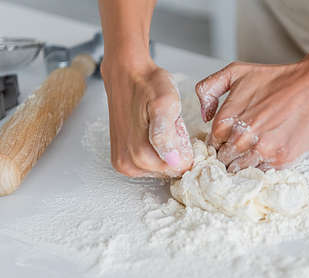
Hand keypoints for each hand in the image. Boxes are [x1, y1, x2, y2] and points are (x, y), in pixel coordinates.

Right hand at [101, 56, 192, 177]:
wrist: (127, 74)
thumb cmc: (149, 85)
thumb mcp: (165, 103)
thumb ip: (166, 132)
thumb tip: (171, 159)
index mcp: (141, 154)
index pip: (180, 169)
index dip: (188, 151)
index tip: (182, 131)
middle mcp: (128, 164)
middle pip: (170, 171)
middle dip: (177, 152)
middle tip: (172, 127)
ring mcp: (123, 164)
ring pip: (160, 170)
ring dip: (166, 152)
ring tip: (163, 129)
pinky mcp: (121, 161)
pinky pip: (148, 166)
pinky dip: (156, 153)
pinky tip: (155, 136)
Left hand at [195, 57, 308, 172]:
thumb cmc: (277, 79)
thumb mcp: (236, 72)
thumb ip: (209, 89)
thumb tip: (204, 116)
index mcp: (225, 122)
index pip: (212, 146)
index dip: (220, 143)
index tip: (230, 140)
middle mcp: (241, 140)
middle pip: (225, 162)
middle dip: (231, 156)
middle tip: (244, 147)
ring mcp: (261, 152)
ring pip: (241, 171)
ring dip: (246, 164)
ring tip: (257, 150)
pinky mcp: (281, 161)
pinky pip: (262, 173)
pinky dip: (263, 167)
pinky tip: (269, 153)